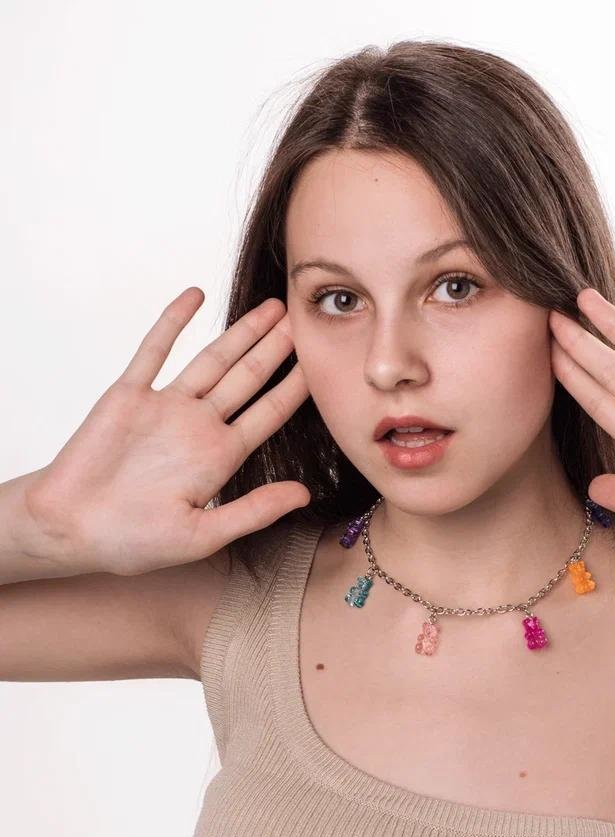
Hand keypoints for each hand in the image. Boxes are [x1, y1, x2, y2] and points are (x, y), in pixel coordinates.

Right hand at [26, 288, 311, 575]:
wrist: (69, 528)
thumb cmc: (131, 541)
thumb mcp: (203, 536)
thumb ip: (253, 511)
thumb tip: (305, 494)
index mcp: (220, 457)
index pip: (269, 414)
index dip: (295, 388)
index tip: (321, 363)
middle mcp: (198, 426)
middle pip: (248, 378)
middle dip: (276, 349)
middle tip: (302, 319)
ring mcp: (165, 406)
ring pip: (211, 359)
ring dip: (240, 332)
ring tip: (270, 307)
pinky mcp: (129, 394)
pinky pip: (155, 350)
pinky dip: (175, 322)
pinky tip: (196, 295)